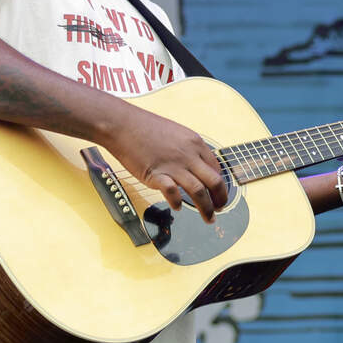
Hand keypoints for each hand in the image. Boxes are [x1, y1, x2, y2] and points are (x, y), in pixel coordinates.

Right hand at [100, 106, 227, 222]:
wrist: (123, 124)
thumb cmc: (145, 127)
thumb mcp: (176, 133)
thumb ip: (188, 150)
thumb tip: (195, 167)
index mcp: (195, 143)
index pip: (216, 168)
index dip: (220, 185)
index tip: (218, 194)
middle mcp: (188, 155)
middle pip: (214, 182)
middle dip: (220, 200)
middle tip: (219, 210)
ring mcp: (173, 165)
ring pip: (199, 192)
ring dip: (206, 209)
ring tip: (208, 218)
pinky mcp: (156, 174)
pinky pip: (173, 193)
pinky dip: (177, 203)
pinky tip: (177, 207)